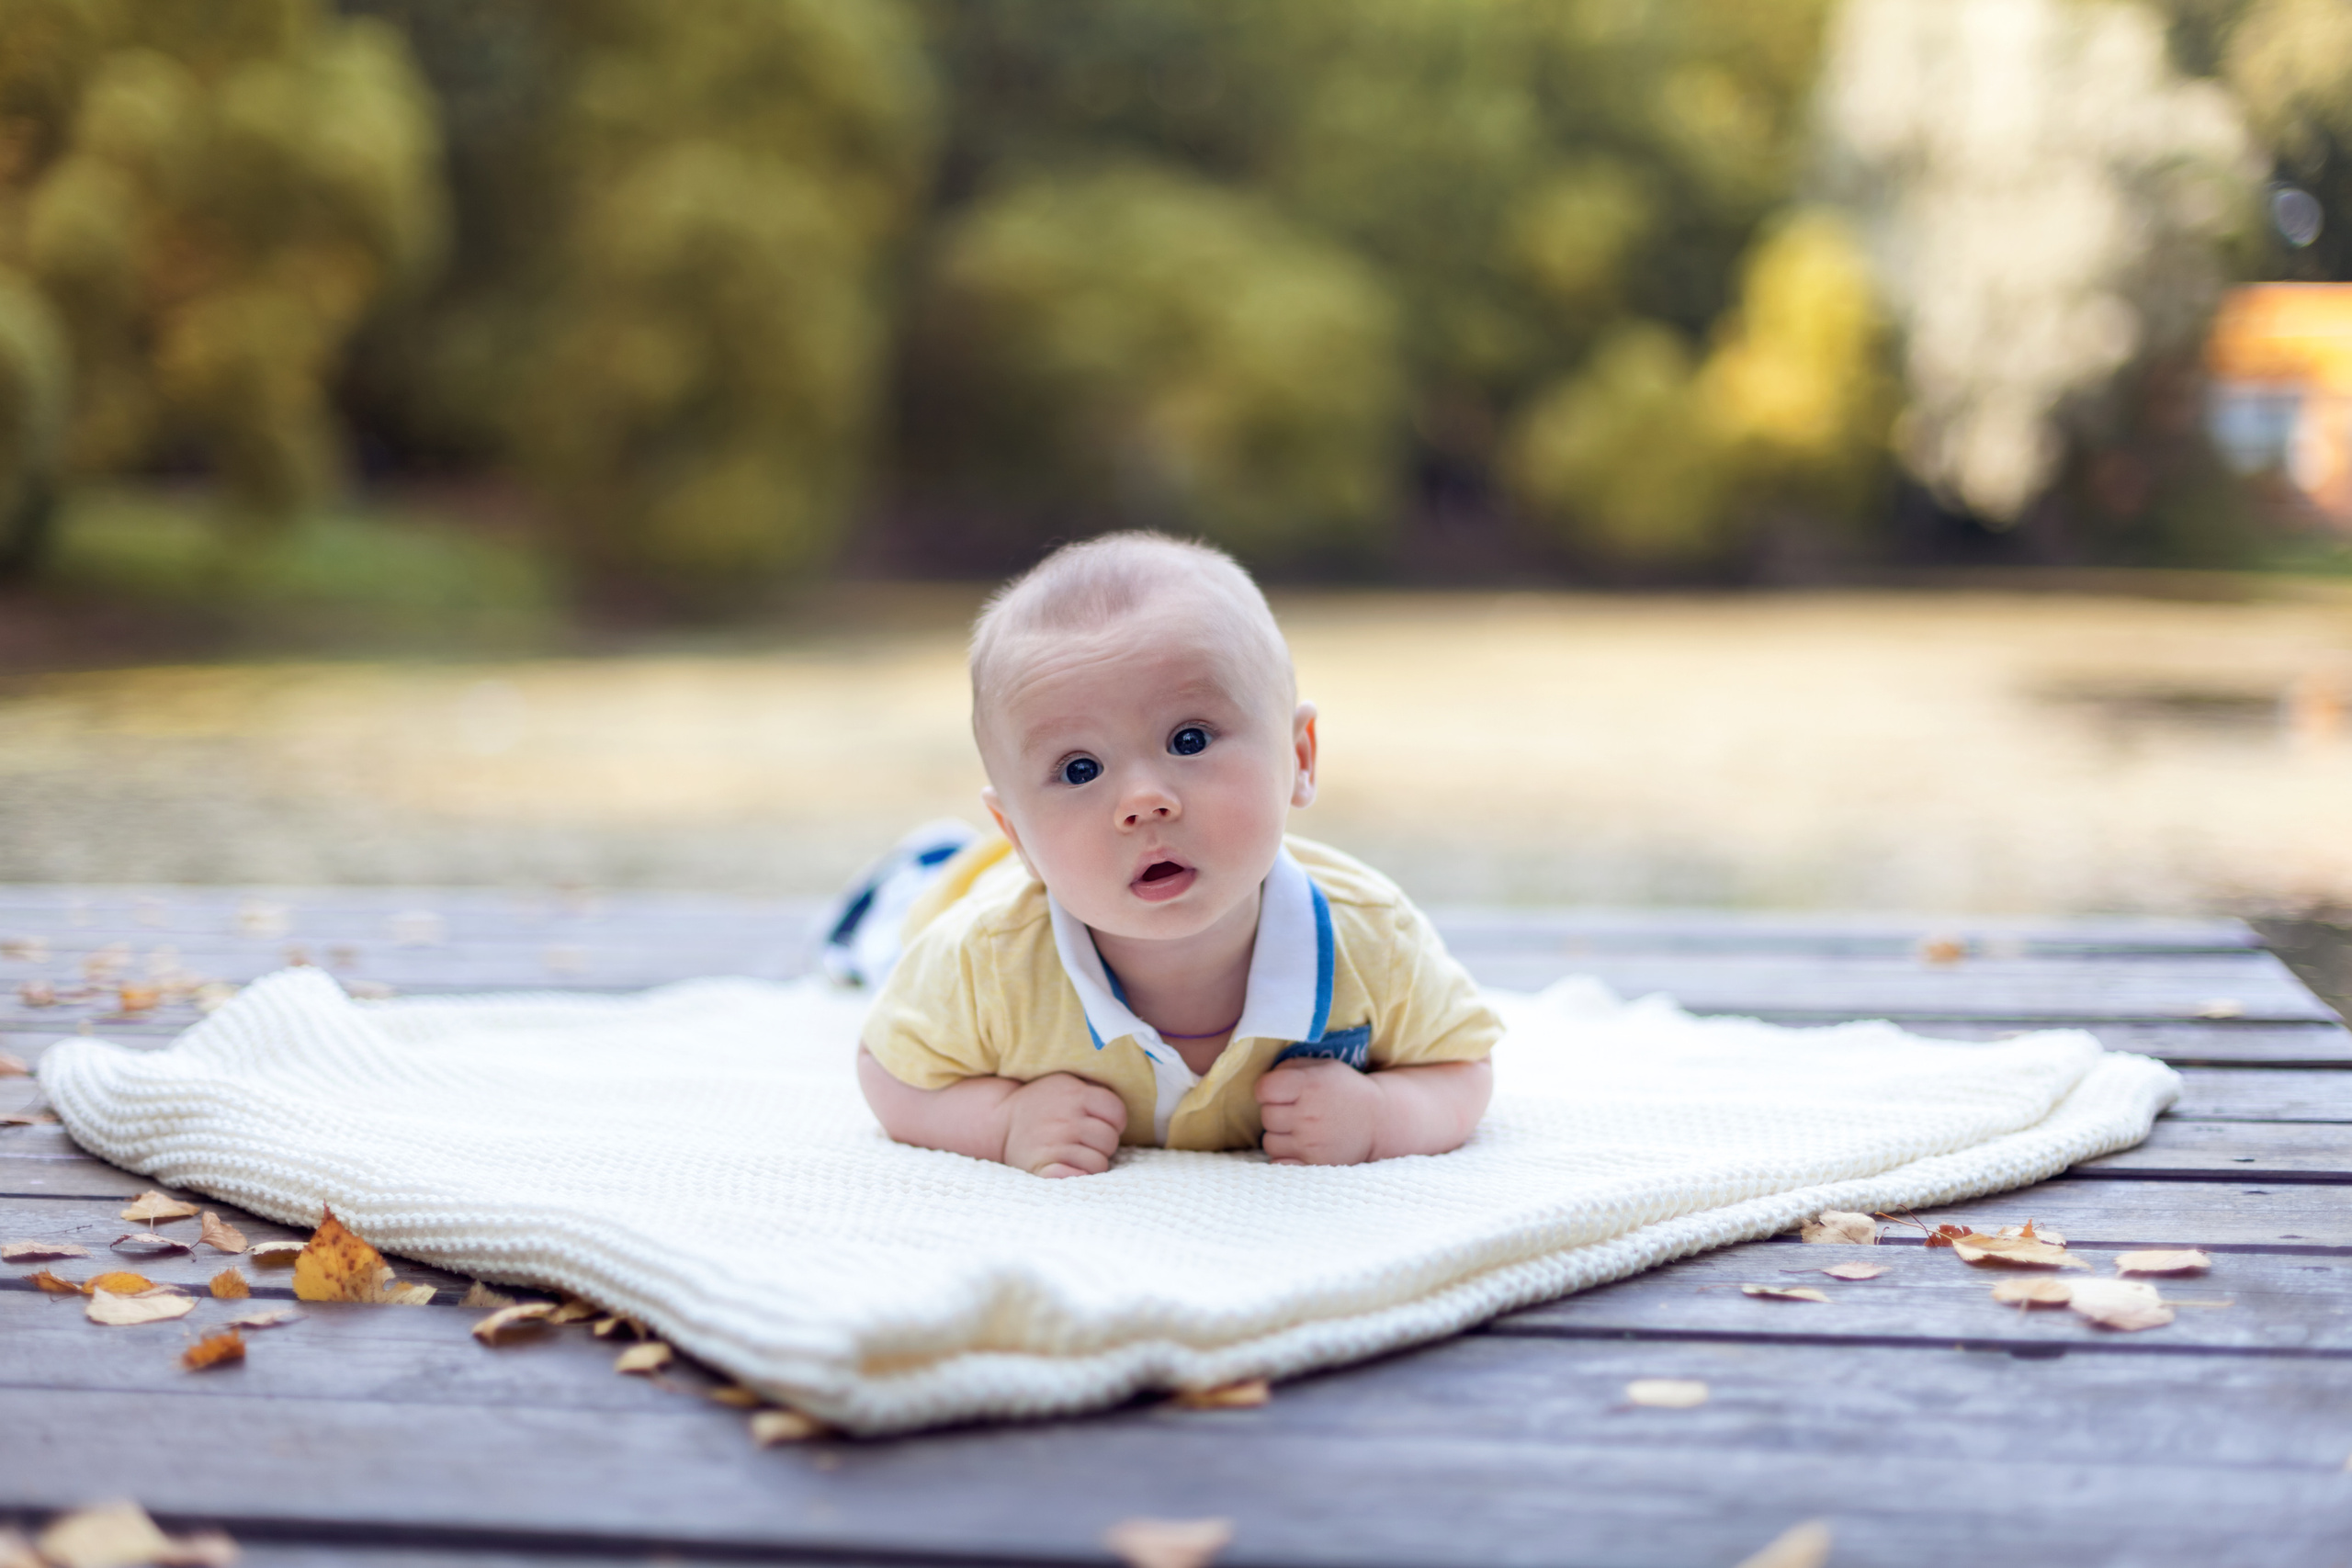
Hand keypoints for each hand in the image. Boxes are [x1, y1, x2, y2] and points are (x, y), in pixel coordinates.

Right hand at [1001, 1073, 1127, 1176]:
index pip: (1117, 1113)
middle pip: (1110, 1140)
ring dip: (1092, 1162)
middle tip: (1086, 1140)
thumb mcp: (1066, 1083)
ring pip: (1099, 1164)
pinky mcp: (1043, 1167)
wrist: (999, 1122)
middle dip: (1103, 1143)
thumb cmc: (1043, 1103)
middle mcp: (1066, 1119)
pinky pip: (1076, 1178)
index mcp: (1075, 1094)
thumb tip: (1123, 1109)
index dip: (1115, 1120)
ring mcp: (1054, 1144)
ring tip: (1076, 1153)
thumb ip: (1094, 1089)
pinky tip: (1070, 1169)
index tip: (1102, 1123)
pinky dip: (1077, 1177)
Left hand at [1255, 1059, 1382, 1165]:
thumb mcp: (1323, 1067)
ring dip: (1279, 1134)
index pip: (1263, 1089)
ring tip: (1298, 1128)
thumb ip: (1290, 1067)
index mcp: (1308, 1086)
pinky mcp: (1313, 1164)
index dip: (1268, 1089)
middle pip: (1266, 1116)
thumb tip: (1264, 1080)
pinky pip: (1279, 1162)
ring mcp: (1310, 1143)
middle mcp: (1307, 1115)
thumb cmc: (1345, 1090)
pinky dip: (1284, 1155)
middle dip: (1276, 1111)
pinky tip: (1298, 1145)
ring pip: (1269, 1141)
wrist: (1378, 1121)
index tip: (1280, 1091)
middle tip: (1294, 1109)